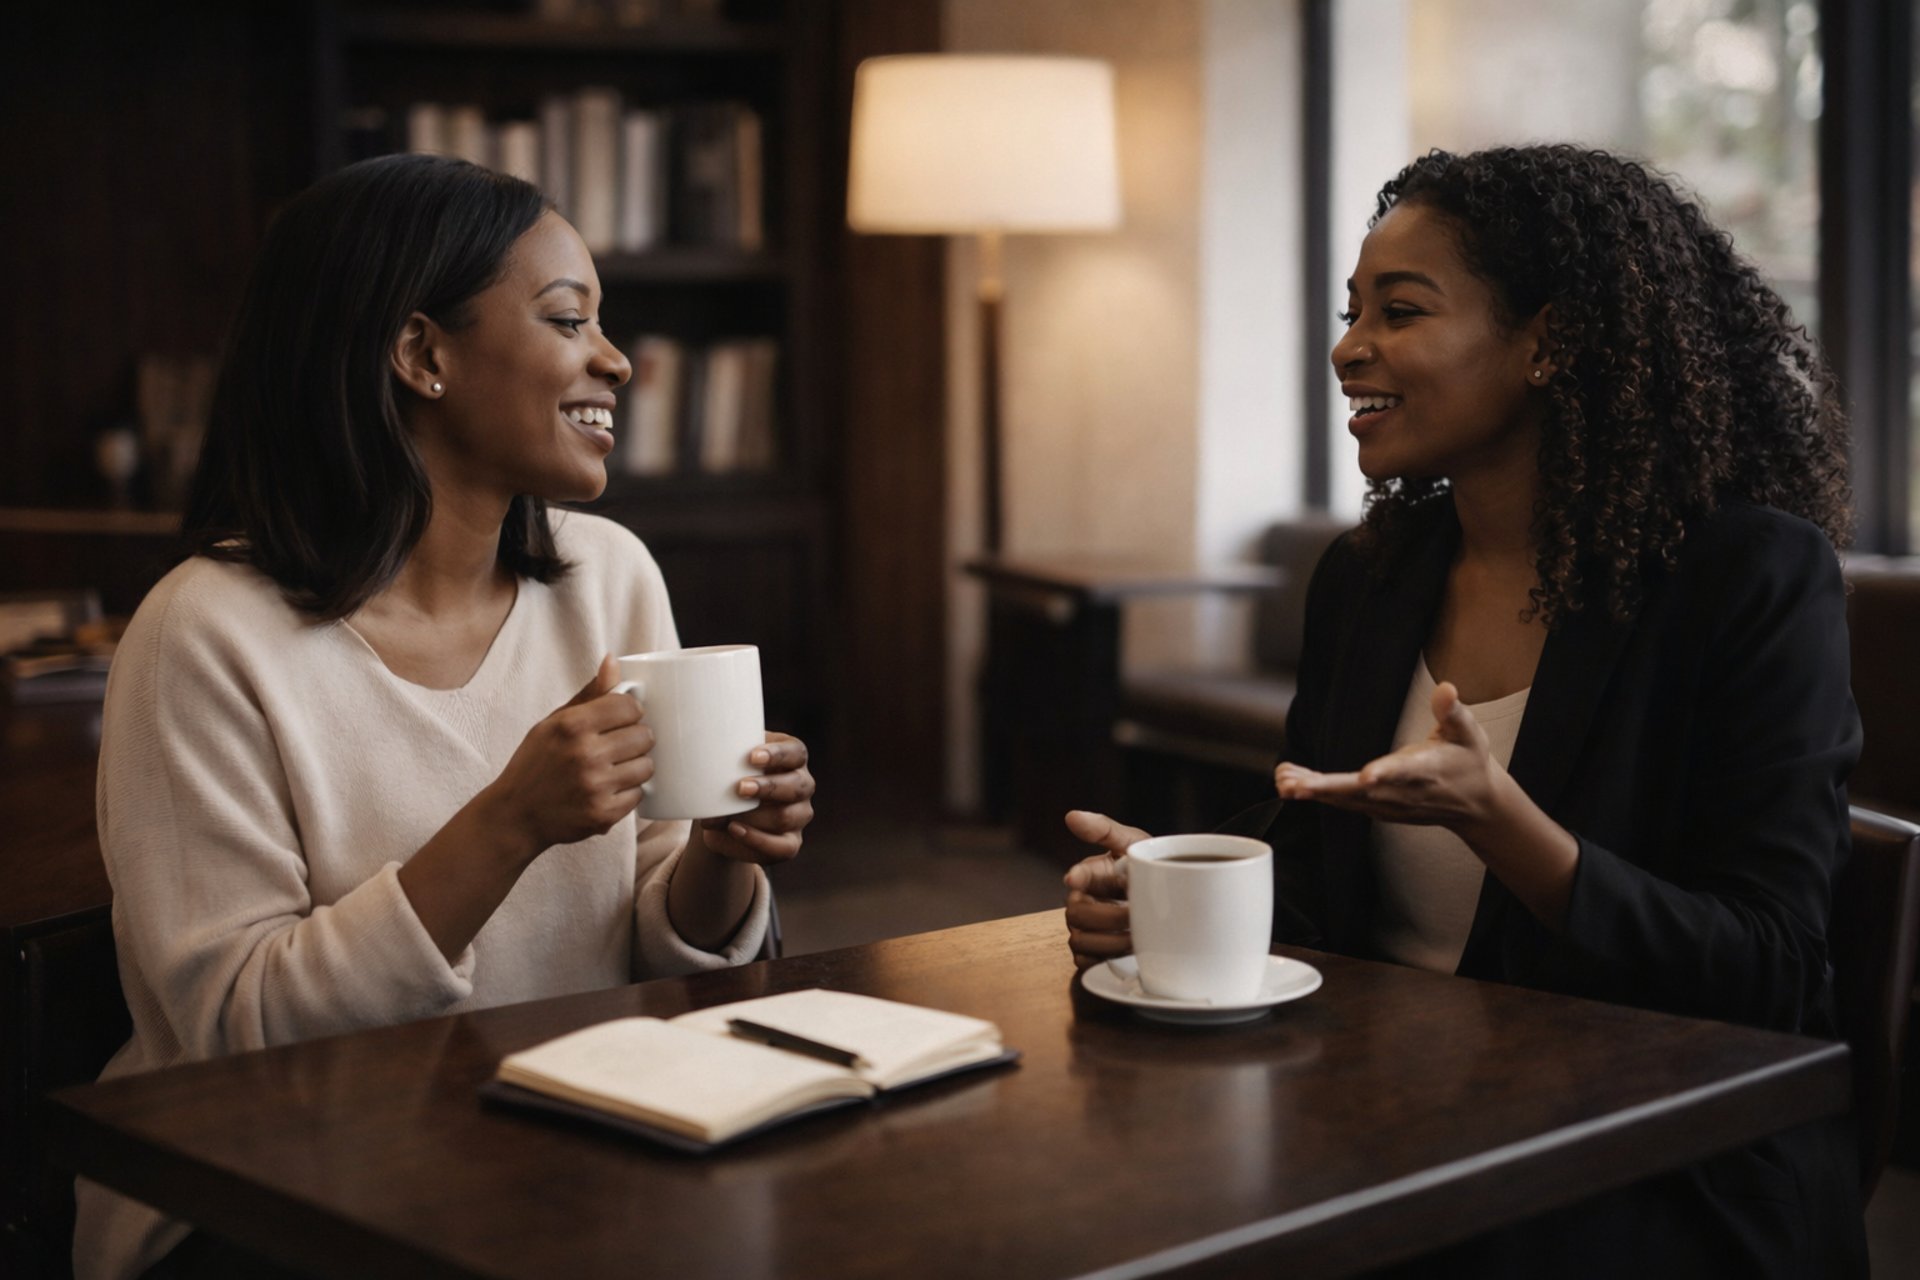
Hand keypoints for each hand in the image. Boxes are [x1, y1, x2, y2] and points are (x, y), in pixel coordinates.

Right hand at [484, 655, 651, 854]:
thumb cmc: (535, 765)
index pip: (629, 706)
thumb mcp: (553, 724)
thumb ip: (589, 694)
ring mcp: (596, 786)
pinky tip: (609, 790)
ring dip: (636, 766)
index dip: (630, 711)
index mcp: (572, 726)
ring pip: (647, 766)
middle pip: (644, 735)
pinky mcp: (603, 814)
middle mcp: (585, 754)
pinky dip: (628, 793)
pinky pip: (639, 795)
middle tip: (621, 745)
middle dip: (636, 739)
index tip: (623, 718)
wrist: (515, 816)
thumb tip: (613, 660)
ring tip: (616, 768)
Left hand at [698, 733, 812, 866]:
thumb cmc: (730, 778)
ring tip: (729, 815)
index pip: (796, 753)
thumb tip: (699, 771)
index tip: (752, 756)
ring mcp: (799, 815)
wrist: (725, 814)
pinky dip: (756, 840)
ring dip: (756, 816)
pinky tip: (735, 830)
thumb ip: (721, 763)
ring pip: (786, 816)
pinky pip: (781, 847)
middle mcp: (803, 786)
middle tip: (740, 788)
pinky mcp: (791, 842)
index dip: (778, 754)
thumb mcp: (728, 765)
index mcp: (793, 758)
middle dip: (769, 787)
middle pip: (797, 786)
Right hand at [1061, 809, 1148, 970]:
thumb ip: (1104, 829)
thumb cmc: (1148, 868)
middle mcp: (1083, 903)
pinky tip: (1128, 955)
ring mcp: (1086, 930)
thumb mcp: (1132, 844)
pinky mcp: (1093, 954)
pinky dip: (1105, 961)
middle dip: (1107, 917)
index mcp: (1090, 875)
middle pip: (1076, 914)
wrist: (1173, 899)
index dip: (1078, 877)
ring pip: (1080, 942)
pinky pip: (1087, 963)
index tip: (1076, 878)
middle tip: (1134, 916)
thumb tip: (1072, 816)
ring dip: (1109, 942)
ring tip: (1137, 938)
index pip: (1077, 875)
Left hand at [1272, 680, 1501, 834]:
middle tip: (1293, 784)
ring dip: (1313, 790)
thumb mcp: (1469, 733)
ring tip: (1283, 779)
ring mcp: (1389, 804)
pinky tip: (1292, 784)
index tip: (1367, 777)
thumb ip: (1453, 712)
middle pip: (1361, 792)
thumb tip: (1447, 688)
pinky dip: (1319, 794)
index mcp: (1426, 769)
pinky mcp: (1379, 809)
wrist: (1476, 803)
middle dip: (1327, 788)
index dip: (1385, 774)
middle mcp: (1403, 791)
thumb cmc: (1469, 760)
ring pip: (1346, 799)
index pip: (1404, 772)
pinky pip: (1344, 803)